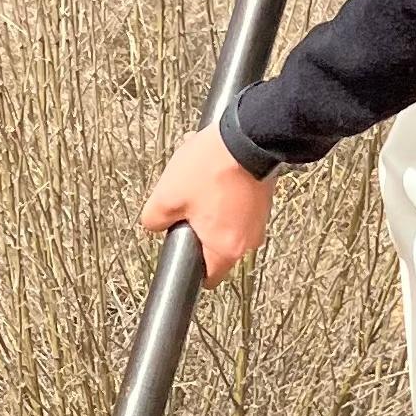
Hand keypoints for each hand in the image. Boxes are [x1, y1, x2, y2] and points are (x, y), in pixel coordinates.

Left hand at [142, 122, 275, 283]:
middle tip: (188, 209)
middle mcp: (248, 239)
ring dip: (212, 208)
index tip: (184, 255)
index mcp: (226, 248)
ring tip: (201, 185)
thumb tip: (153, 224)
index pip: (209, 277)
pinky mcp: (262, 198)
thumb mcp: (167, 196)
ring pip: (227, 223)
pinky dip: (225, 194)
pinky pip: (238, 205)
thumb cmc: (214, 168)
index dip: (192, 267)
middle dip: (199, 229)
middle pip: (217, 246)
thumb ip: (153, 219)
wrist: (246, 138)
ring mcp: (258, 218)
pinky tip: (214, 175)